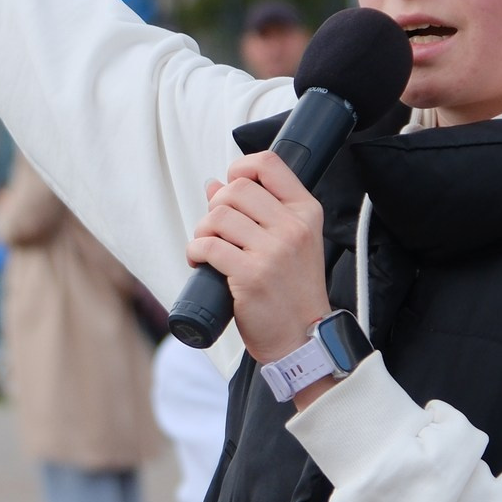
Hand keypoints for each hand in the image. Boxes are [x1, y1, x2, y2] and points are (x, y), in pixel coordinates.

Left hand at [185, 152, 334, 379]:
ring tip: (208, 249)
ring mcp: (273, 251)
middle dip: (215, 206)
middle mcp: (293, 227)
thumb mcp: (291, 242)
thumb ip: (259, 211)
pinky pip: (208, 246)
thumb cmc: (293, 290)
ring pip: (218, 216)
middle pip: (236, 189)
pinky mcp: (251, 275)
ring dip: (202, 231)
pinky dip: (195, 251)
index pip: (269, 164)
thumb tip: (214, 184)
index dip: (240, 168)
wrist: (303, 337)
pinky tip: (201, 262)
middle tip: (216, 230)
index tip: (230, 189)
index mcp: (306, 212)